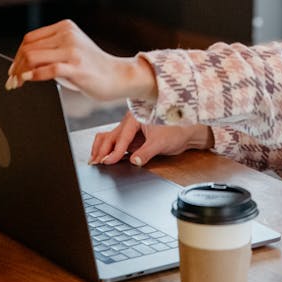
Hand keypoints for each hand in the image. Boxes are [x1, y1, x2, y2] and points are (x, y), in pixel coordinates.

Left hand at [5, 19, 156, 103]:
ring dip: (20, 73)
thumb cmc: (92, 66)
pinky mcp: (76, 66)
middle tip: (11, 80)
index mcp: (65, 27)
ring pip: (33, 57)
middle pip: (28, 48)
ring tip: (17, 83)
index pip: (30, 38)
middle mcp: (68, 35)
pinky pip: (48, 69)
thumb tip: (21, 63)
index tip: (13, 70)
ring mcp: (72, 50)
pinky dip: (33, 76)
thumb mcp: (69, 51)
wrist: (117, 76)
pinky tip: (27, 80)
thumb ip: (49, 51)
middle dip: (15, 66)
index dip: (17, 55)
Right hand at [90, 109, 213, 166]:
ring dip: (101, 149)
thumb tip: (134, 161)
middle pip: (110, 136)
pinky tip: (104, 159)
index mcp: (136, 118)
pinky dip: (108, 150)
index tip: (108, 161)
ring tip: (94, 161)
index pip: (121, 137)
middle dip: (101, 150)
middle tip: (94, 163)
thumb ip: (146, 152)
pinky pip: (116, 142)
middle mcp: (130, 122)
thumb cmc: (177, 130)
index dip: (114, 151)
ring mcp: (130, 130)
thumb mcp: (161, 143)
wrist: (187, 131)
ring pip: (110, 138)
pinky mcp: (132, 138)